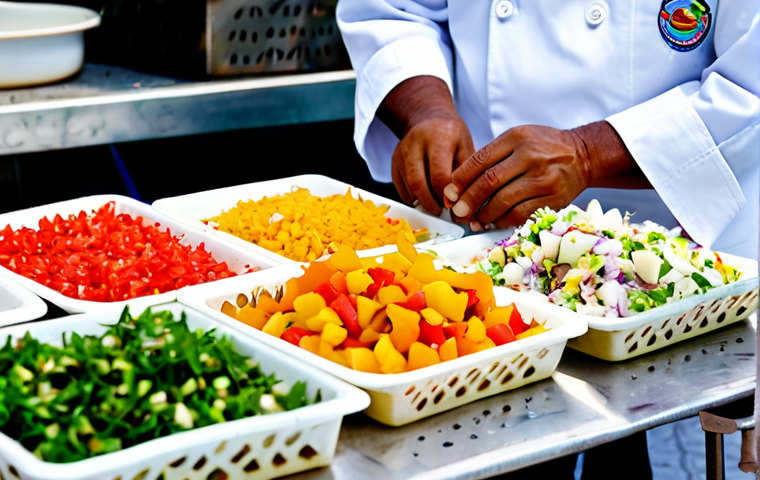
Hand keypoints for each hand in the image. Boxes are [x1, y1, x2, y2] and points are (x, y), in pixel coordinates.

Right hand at [378, 76, 474, 215]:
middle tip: (440, 212)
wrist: (428, 118)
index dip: (445, 196)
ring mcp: (401, 152)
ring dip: (421, 201)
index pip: (439, 176)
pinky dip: (412, 197)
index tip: (453, 206)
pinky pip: (400, 187)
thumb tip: (463, 204)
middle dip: (430, 204)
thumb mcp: (466, 147)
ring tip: (434, 205)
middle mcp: (415, 143)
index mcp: (438, 138)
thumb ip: (464, 174)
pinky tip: (423, 198)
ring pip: (408, 187)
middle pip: (418, 183)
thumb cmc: (452, 135)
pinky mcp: (394, 160)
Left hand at [443, 122, 648, 228]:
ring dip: (484, 214)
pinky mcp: (553, 198)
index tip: (450, 194)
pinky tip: (495, 221)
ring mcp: (544, 178)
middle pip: (489, 182)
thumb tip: (458, 186)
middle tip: (457, 213)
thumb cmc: (543, 147)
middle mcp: (530, 156)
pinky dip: (503, 220)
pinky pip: (521, 214)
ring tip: (474, 219)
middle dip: (468, 201)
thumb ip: (491, 157)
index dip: (460, 180)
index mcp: (516, 137)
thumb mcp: (517, 139)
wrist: (583, 155)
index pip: (479, 160)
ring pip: (504, 201)